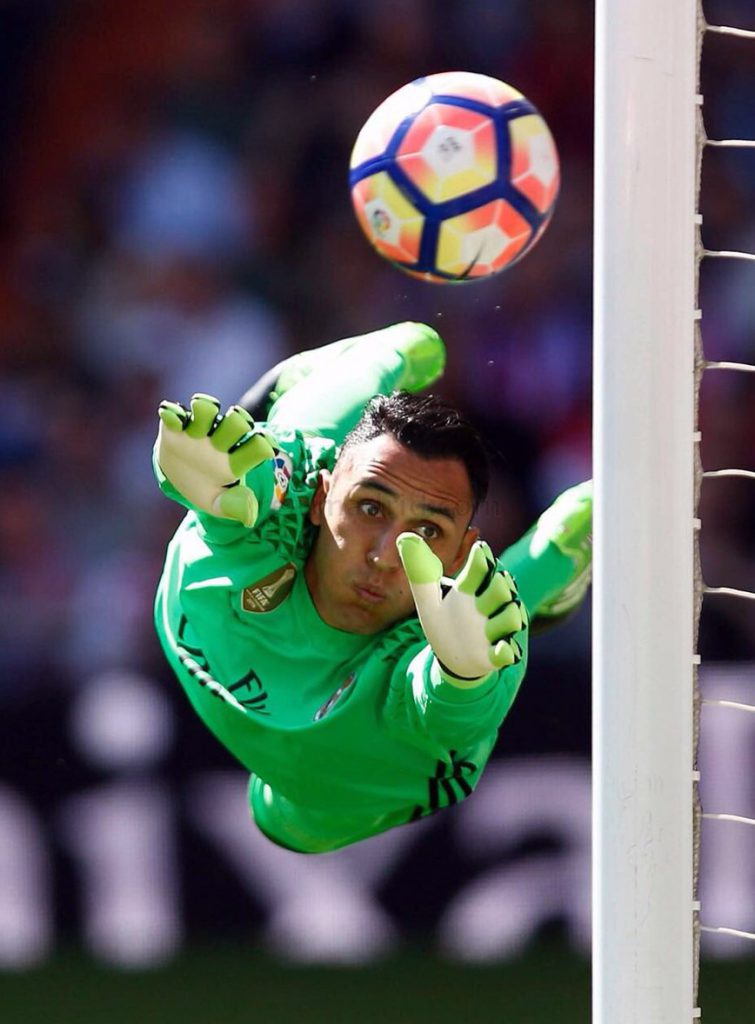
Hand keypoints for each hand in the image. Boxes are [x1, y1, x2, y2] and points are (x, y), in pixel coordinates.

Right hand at [157, 394, 274, 526]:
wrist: (180, 477)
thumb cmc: (206, 488)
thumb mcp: (218, 503)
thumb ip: (233, 506)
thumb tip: (249, 518)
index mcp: (237, 458)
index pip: (256, 446)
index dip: (262, 445)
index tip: (265, 447)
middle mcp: (221, 439)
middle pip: (236, 423)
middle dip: (237, 422)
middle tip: (237, 423)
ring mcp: (198, 430)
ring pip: (207, 411)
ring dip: (206, 409)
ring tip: (201, 409)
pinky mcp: (175, 426)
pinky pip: (175, 414)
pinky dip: (173, 413)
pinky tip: (172, 418)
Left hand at [396, 533, 524, 684]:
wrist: (451, 657)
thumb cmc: (444, 621)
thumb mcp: (428, 599)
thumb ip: (420, 571)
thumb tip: (406, 537)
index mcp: (471, 588)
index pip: (481, 567)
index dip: (481, 559)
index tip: (479, 549)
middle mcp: (487, 605)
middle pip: (501, 588)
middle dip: (499, 587)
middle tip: (489, 589)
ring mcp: (495, 629)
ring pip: (511, 616)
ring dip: (505, 618)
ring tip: (490, 624)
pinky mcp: (496, 653)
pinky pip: (508, 650)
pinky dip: (506, 650)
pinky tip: (501, 650)